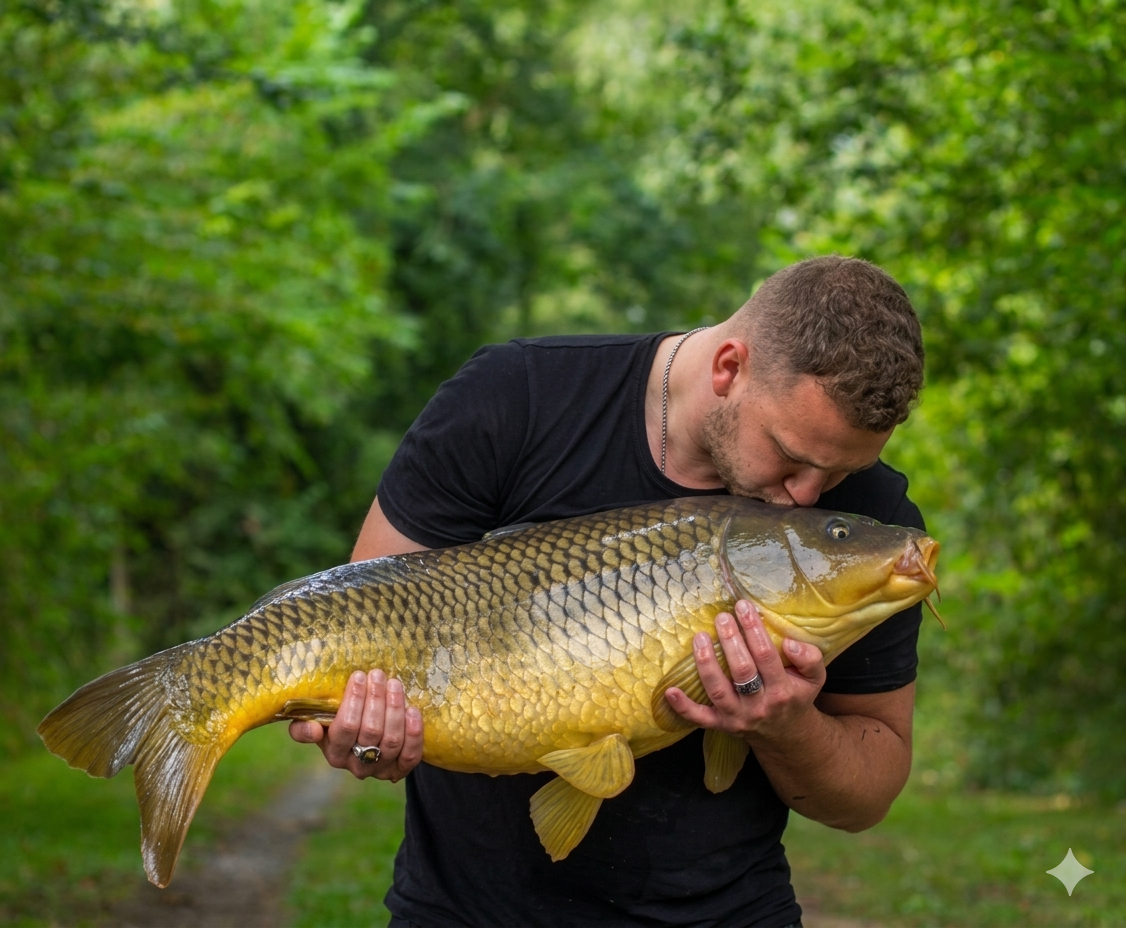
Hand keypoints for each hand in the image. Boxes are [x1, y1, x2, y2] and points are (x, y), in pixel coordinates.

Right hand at [288, 669, 423, 780]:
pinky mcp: (401, 769)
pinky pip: (410, 755)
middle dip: (376, 699)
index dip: (353, 701)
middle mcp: (357, 766)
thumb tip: (311, 729)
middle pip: (371, 732)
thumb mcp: (317, 723)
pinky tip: (412, 710)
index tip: (359, 676)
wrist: (365, 740)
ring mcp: (380, 770)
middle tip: (378, 675)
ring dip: (395, 709)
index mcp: (334, 753)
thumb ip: (303, 726)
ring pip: (392, 741)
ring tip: (394, 684)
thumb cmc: (337, 724)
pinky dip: (413, 733)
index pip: (345, 728)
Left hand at [664, 600, 826, 740]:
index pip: (766, 655)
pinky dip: (683, 707)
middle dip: (730, 641)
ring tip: (699, 637)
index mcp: (783, 691)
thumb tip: (789, 643)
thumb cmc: (796, 697)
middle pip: (742, 671)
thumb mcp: (814, 679)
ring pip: (719, 691)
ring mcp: (738, 717)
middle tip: (721, 617)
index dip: (753, 629)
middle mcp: (759, 706)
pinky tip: (670, 690)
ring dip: (706, 663)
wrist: (787, 736)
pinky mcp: (722, 726)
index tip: (743, 607)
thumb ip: (809, 658)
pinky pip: (700, 718)